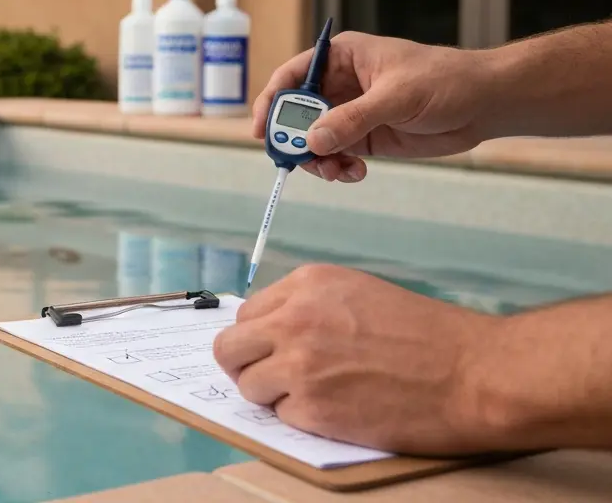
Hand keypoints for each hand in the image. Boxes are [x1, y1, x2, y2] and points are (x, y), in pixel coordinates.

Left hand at [212, 264, 503, 455]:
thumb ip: (311, 307)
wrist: (475, 373)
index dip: (259, 338)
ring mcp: (299, 365)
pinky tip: (339, 411)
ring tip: (316, 396)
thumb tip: (270, 331)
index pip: (247, 314)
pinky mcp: (312, 409)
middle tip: (272, 379)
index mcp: (307, 285)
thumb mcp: (361, 295)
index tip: (274, 352)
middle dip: (246, 365)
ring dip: (274, 395)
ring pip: (248, 386)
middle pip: (229, 348)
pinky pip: (281, 416)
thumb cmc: (431, 336)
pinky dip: (303, 419)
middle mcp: (294, 319)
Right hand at [251, 31, 492, 183]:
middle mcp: (340, 84)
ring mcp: (351, 112)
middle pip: (296, 112)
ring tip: (335, 171)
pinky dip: (337, 167)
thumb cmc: (445, 81)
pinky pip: (335, 154)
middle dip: (294, 138)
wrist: (486, 104)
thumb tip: (313, 141)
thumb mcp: (396, 97)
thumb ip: (353, 119)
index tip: (263, 130)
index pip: (293, 76)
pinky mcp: (365, 137)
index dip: (272, 101)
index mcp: (342, 58)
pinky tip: (354, 172)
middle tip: (297, 161)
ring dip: (316, 159)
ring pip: (313, 138)